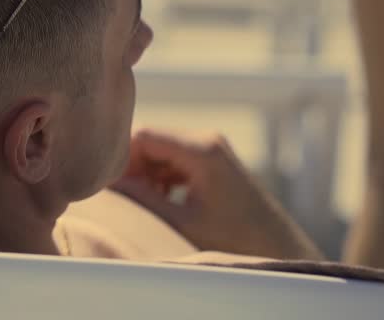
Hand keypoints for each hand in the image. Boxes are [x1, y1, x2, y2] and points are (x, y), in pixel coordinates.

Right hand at [111, 128, 322, 260]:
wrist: (279, 248)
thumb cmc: (235, 239)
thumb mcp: (180, 221)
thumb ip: (141, 199)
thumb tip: (104, 186)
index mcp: (202, 149)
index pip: (144, 135)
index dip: (120, 157)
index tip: (107, 184)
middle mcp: (207, 140)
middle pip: (152, 141)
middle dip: (132, 166)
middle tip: (120, 196)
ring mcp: (213, 149)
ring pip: (161, 151)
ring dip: (146, 173)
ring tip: (140, 202)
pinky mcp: (214, 161)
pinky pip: (175, 159)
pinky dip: (161, 177)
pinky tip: (159, 201)